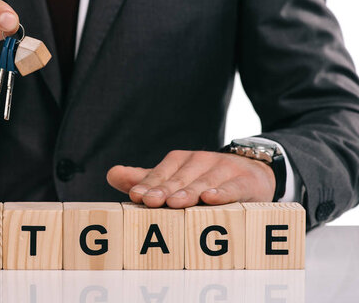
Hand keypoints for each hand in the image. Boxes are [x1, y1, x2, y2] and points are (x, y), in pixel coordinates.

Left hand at [106, 150, 275, 207]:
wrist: (252, 173)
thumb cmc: (205, 180)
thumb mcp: (176, 179)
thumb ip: (145, 179)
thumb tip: (112, 174)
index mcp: (180, 161)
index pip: (160, 174)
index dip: (148, 185)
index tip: (135, 196)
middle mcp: (200, 161)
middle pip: (179, 179)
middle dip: (163, 190)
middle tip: (150, 201)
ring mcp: (223, 169)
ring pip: (203, 182)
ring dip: (188, 192)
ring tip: (174, 203)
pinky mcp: (245, 180)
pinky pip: (232, 187)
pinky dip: (222, 193)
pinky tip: (210, 198)